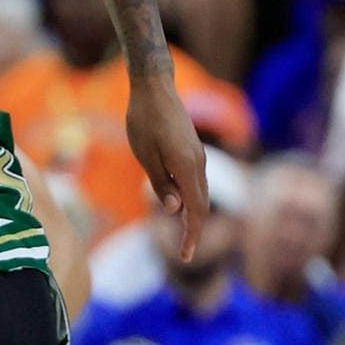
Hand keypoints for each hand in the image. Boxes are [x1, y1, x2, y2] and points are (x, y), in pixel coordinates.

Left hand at [124, 76, 207, 261]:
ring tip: (183, 237)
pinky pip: (195, 181)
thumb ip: (161, 183)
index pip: (196, 210)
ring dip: (193, 216)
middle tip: (184, 254)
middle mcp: (198, 163)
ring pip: (200, 194)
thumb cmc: (143, 120)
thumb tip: (174, 210)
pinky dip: (191, 199)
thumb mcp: (144, 155)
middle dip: (194, 231)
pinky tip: (179, 207)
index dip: (191, 235)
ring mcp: (197, 156)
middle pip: (202, 205)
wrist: (154, 87)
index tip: (185, 256)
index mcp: (187, 166)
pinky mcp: (192, 151)